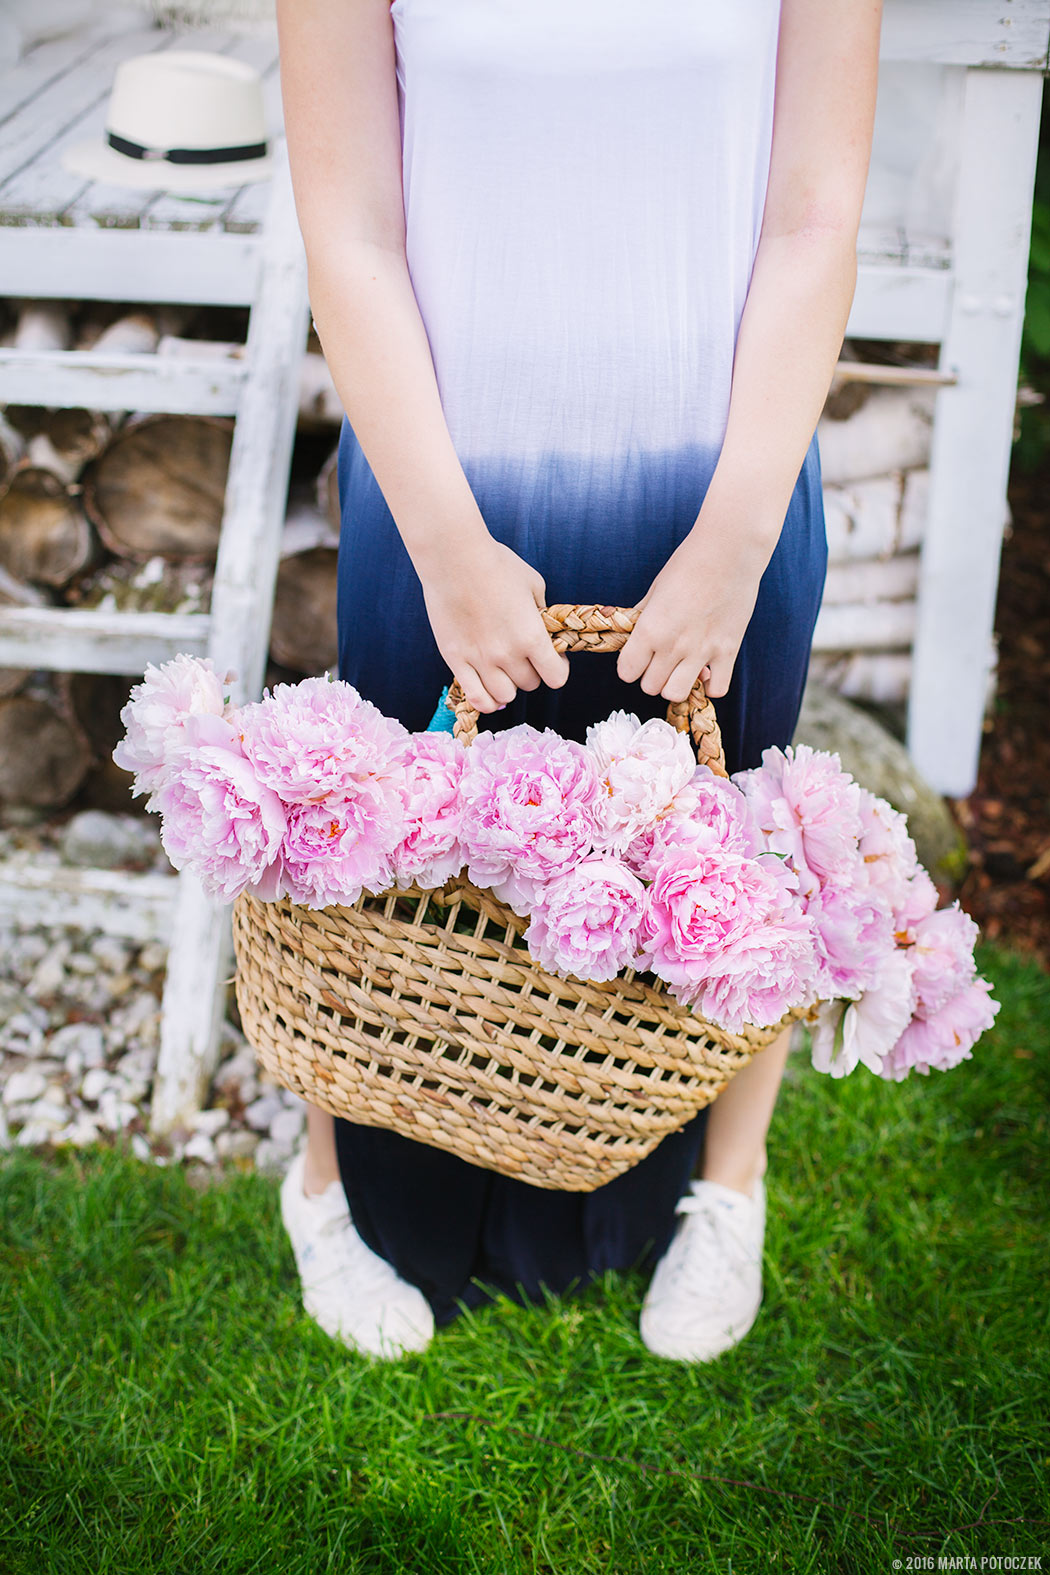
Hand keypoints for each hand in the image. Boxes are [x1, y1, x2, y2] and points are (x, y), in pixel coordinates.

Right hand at [418, 537, 569, 712]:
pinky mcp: (456, 660)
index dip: (557, 669)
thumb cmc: (497, 564)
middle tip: (522, 655)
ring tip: (504, 669)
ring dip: (509, 686)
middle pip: (529, 685)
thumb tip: (544, 628)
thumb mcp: (533, 584)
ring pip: (505, 697)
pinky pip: (477, 699)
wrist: (454, 557)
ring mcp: (480, 660)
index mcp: (532, 636)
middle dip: (531, 672)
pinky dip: (487, 701)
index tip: (552, 658)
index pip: (556, 678)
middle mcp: (508, 654)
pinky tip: (489, 690)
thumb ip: (543, 612)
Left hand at [616, 526, 772, 702]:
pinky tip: (707, 669)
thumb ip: (643, 617)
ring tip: (682, 667)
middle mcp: (673, 646)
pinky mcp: (728, 651)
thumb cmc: (689, 564)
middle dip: (652, 675)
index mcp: (650, 630)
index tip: (638, 656)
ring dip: (676, 684)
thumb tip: (632, 633)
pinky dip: (710, 685)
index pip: (627, 672)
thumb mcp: (655, 590)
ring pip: (676, 695)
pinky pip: (716, 690)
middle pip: (650, 687)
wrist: (729, 550)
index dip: (630, 666)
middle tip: (661, 658)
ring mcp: (702, 652)